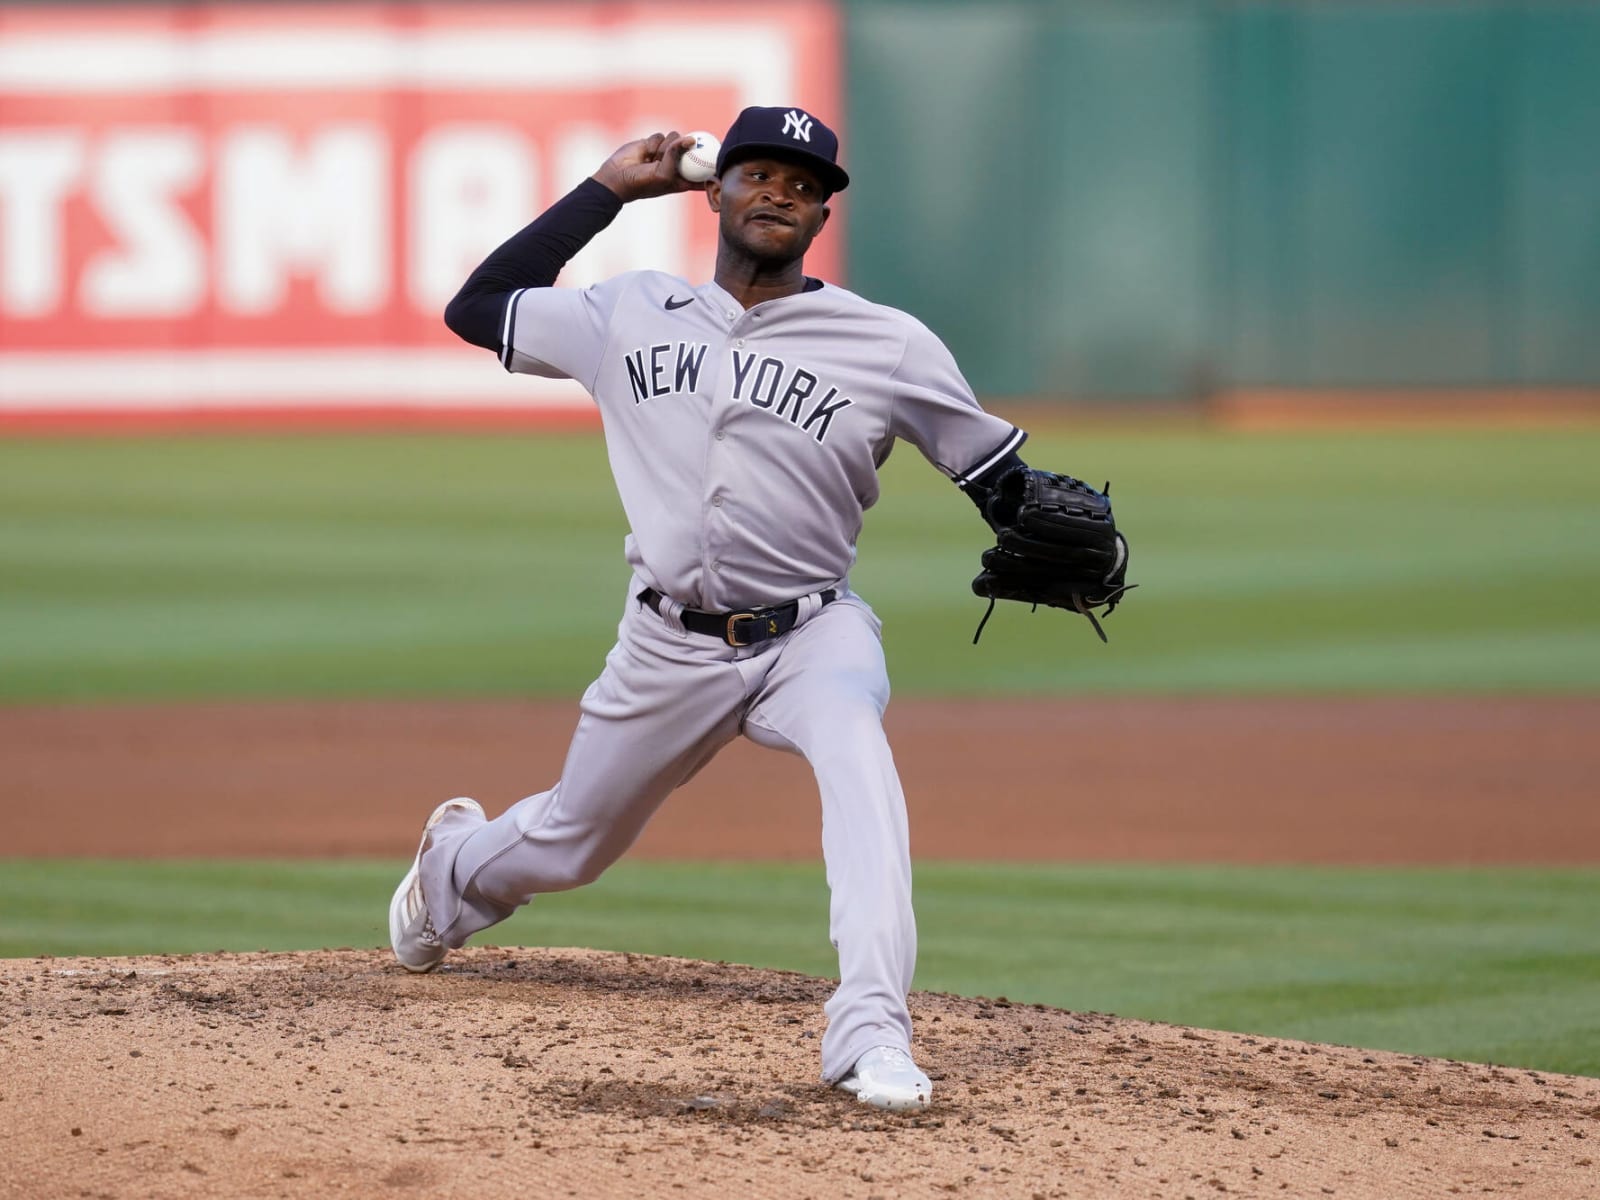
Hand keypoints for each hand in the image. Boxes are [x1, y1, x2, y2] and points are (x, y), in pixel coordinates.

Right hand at [592, 132, 706, 201]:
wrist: (617, 177)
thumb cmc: (643, 183)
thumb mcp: (664, 174)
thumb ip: (677, 155)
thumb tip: (691, 138)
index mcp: (681, 180)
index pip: (701, 176)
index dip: (712, 170)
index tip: (722, 164)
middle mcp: (675, 166)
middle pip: (692, 151)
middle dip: (692, 147)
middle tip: (696, 142)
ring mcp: (664, 153)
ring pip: (676, 138)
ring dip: (666, 146)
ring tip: (654, 158)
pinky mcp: (653, 143)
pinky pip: (661, 135)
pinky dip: (654, 142)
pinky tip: (646, 152)